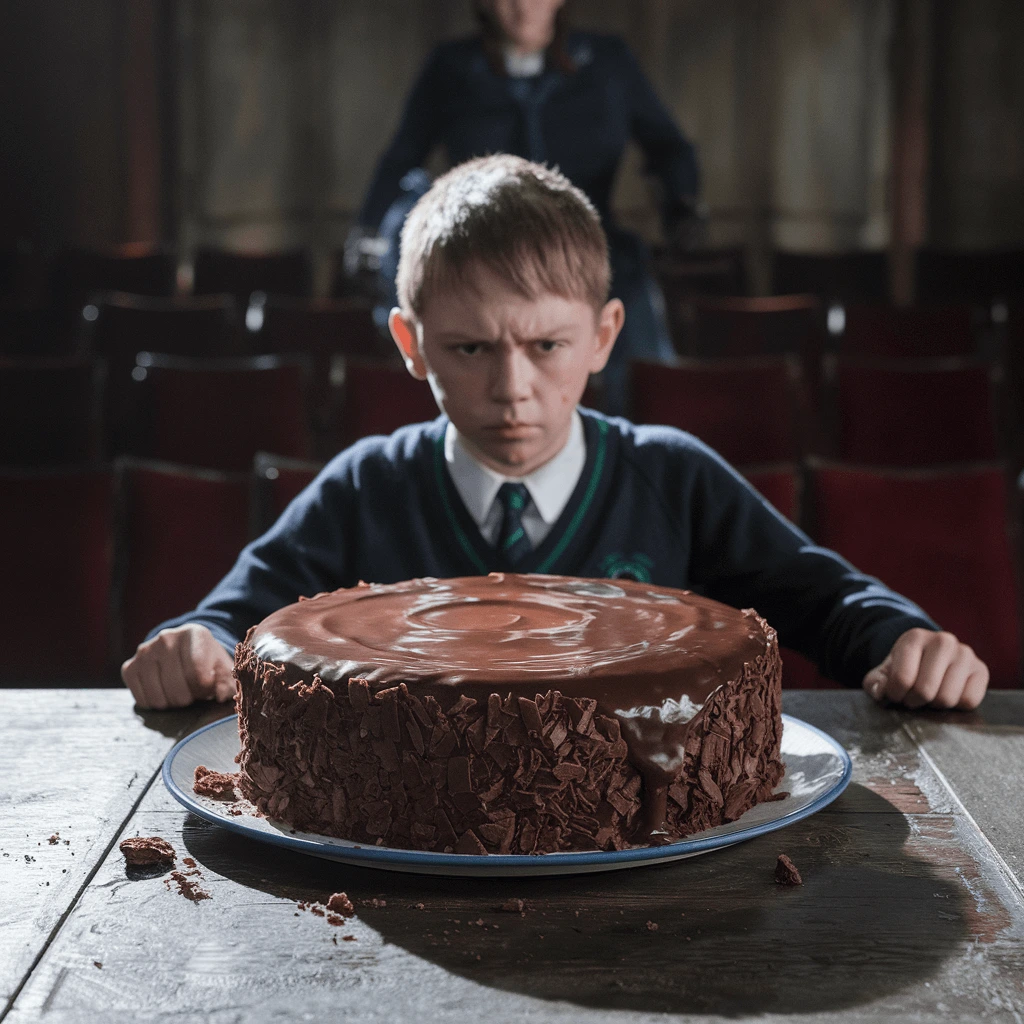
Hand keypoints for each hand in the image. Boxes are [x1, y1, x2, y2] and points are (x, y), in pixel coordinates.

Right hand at [121, 624, 235, 709]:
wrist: (182, 651)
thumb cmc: (207, 662)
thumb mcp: (223, 668)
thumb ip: (227, 682)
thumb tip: (221, 696)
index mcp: (194, 633)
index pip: (198, 673)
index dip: (205, 687)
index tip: (208, 684)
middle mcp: (166, 638)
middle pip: (177, 688)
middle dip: (189, 697)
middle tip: (193, 691)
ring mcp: (144, 651)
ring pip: (159, 698)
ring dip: (172, 703)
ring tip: (179, 691)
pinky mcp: (129, 667)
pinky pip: (142, 701)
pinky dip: (155, 704)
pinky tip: (164, 692)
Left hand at [862, 628, 988, 709]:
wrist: (927, 659)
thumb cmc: (903, 668)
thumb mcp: (883, 673)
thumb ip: (875, 683)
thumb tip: (882, 693)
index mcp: (914, 637)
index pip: (902, 679)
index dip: (896, 695)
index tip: (895, 694)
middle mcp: (942, 640)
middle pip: (925, 691)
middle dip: (914, 701)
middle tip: (912, 698)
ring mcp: (965, 653)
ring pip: (947, 698)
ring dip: (934, 705)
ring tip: (929, 696)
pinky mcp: (981, 669)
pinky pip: (969, 701)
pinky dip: (956, 706)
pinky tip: (947, 694)